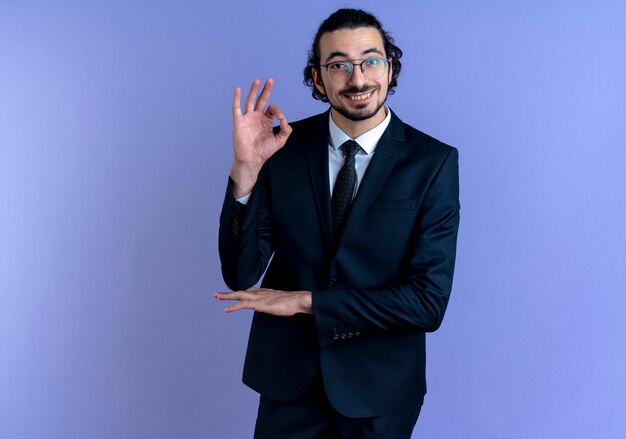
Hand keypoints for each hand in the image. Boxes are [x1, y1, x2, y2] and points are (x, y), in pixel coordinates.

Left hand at [214, 288, 312, 315]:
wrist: (297, 300)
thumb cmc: (292, 302)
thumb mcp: (281, 301)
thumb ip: (276, 302)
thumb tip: (277, 304)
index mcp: (264, 292)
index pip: (249, 289)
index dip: (239, 288)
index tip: (230, 287)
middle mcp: (259, 293)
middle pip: (240, 291)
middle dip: (228, 292)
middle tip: (217, 293)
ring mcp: (258, 298)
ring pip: (238, 295)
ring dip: (226, 296)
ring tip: (216, 296)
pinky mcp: (258, 304)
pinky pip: (242, 305)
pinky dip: (233, 307)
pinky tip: (226, 309)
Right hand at [230, 78, 291, 196]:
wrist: (251, 159)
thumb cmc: (264, 151)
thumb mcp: (280, 141)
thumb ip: (286, 130)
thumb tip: (285, 119)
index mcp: (266, 121)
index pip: (272, 109)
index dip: (278, 111)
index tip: (281, 118)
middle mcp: (257, 117)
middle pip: (261, 100)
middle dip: (266, 90)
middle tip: (270, 80)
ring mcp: (247, 118)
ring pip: (250, 101)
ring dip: (254, 90)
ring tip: (257, 80)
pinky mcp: (239, 121)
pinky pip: (236, 108)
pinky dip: (236, 98)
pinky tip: (238, 89)